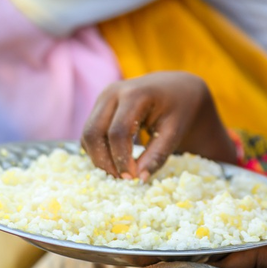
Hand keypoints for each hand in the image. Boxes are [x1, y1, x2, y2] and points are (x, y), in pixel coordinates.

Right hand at [81, 72, 235, 180]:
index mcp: (135, 94)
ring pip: (88, 134)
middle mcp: (113, 92)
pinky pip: (90, 132)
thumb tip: (140, 179)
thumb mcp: (174, 131)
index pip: (117, 132)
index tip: (132, 179)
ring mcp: (104, 97)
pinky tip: (115, 161)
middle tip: (121, 179)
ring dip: (99, 157)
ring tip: (120, 173)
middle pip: (94, 132)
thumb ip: (157, 155)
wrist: (177, 88)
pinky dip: (98, 150)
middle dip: (104, 161)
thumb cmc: (179, 109)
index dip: (121, 159)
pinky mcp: (100, 105)